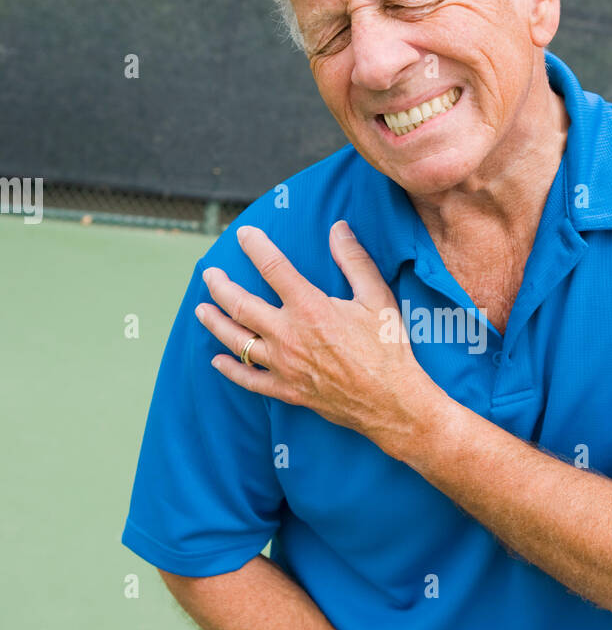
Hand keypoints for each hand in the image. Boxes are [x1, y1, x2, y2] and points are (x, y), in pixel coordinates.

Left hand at [195, 221, 444, 455]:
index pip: (273, 267)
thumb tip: (339, 228)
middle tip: (209, 274)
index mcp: (310, 307)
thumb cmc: (388, 348)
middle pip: (241, 305)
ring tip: (201, 310)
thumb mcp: (377, 298)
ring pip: (237, 341)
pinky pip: (250, 380)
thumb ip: (354, 261)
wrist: (392, 401)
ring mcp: (284, 365)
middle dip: (220, 286)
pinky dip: (231, 370)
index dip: (255, 247)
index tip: (244, 235)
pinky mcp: (287, 390)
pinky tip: (218, 361)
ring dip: (215, 323)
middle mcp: (289, 335)